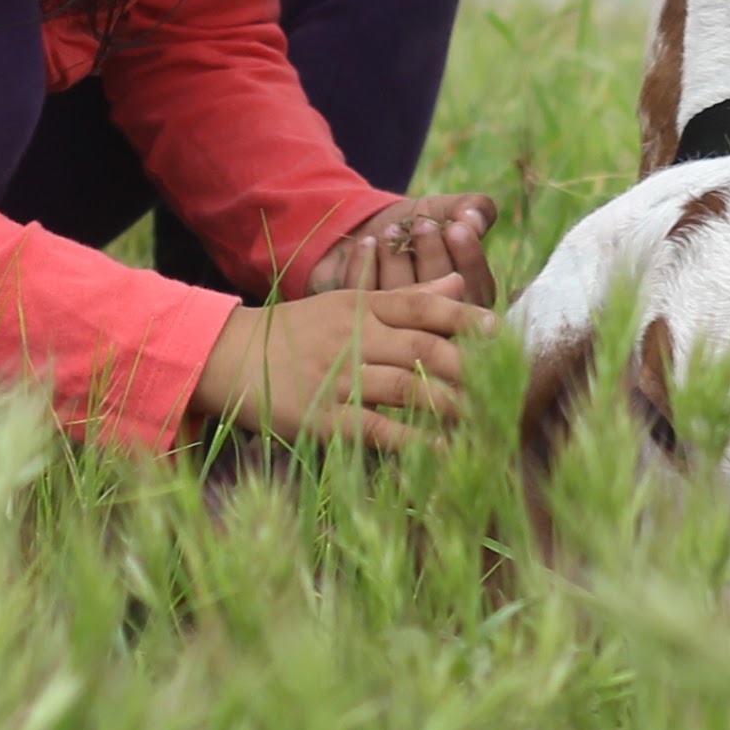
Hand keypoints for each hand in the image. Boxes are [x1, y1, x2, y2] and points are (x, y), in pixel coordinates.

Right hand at [190, 275, 489, 448]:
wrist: (227, 356)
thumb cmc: (294, 332)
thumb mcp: (345, 304)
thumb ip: (404, 297)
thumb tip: (459, 280)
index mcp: (360, 307)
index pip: (422, 306)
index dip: (464, 316)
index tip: (500, 330)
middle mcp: (352, 338)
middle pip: (422, 348)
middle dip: (467, 366)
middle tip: (503, 384)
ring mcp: (336, 378)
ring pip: (405, 388)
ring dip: (448, 405)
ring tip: (482, 419)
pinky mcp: (320, 418)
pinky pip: (375, 429)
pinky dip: (412, 440)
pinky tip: (441, 450)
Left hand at [309, 191, 498, 307]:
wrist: (374, 232)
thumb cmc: (420, 225)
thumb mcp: (449, 211)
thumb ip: (474, 209)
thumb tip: (473, 219)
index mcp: (469, 301)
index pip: (477, 287)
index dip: (468, 257)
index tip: (457, 227)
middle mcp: (437, 322)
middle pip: (441, 298)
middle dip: (432, 257)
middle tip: (422, 225)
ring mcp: (398, 326)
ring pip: (402, 299)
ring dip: (396, 260)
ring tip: (390, 229)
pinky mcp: (364, 322)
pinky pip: (366, 298)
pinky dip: (365, 266)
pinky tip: (367, 242)